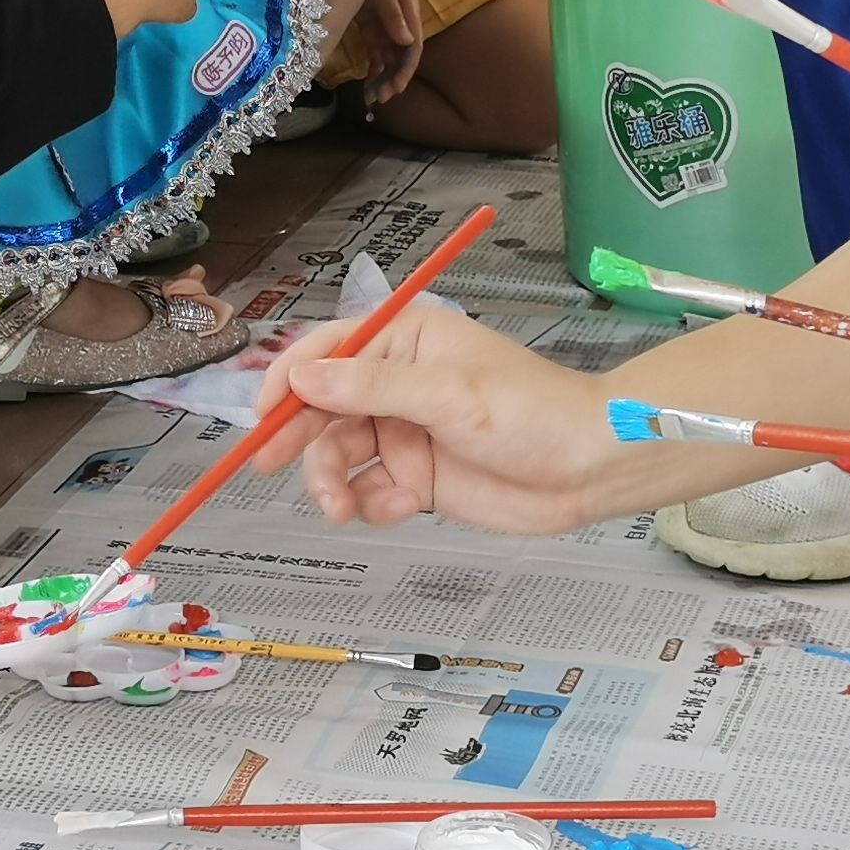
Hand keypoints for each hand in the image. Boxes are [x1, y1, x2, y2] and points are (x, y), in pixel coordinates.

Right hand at [254, 300, 622, 532]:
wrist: (589, 469)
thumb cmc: (531, 412)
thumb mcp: (449, 394)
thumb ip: (372, 387)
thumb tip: (305, 376)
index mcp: (405, 340)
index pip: (327, 352)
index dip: (288, 381)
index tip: (261, 415)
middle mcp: (397, 383)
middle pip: (323, 407)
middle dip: (297, 437)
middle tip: (270, 465)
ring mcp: (405, 432)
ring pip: (339, 455)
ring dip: (329, 481)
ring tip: (339, 508)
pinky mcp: (417, 478)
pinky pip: (370, 491)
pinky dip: (370, 503)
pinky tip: (395, 508)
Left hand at [354, 0, 423, 106]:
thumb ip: (391, 12)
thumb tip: (406, 42)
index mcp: (407, 5)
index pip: (412, 44)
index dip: (405, 69)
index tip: (395, 89)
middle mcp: (400, 16)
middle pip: (401, 53)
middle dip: (393, 77)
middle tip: (380, 100)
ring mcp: (385, 20)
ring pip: (389, 55)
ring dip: (383, 76)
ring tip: (373, 98)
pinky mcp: (370, 22)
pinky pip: (376, 48)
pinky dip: (373, 65)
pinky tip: (368, 82)